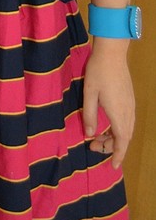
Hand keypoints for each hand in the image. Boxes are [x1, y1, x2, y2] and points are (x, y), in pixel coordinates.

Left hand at [82, 43, 134, 167]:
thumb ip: (90, 115)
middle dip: (111, 147)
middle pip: (124, 138)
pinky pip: (127, 121)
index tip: (112, 166)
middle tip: (93, 146)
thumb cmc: (98, 72)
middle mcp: (128, 112)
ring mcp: (131, 105)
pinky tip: (108, 124)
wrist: (112, 53)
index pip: (121, 142)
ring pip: (127, 130)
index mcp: (118, 114)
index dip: (117, 155)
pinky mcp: (130, 99)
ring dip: (115, 138)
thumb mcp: (89, 94)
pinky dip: (119, 129)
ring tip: (98, 136)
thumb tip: (90, 134)